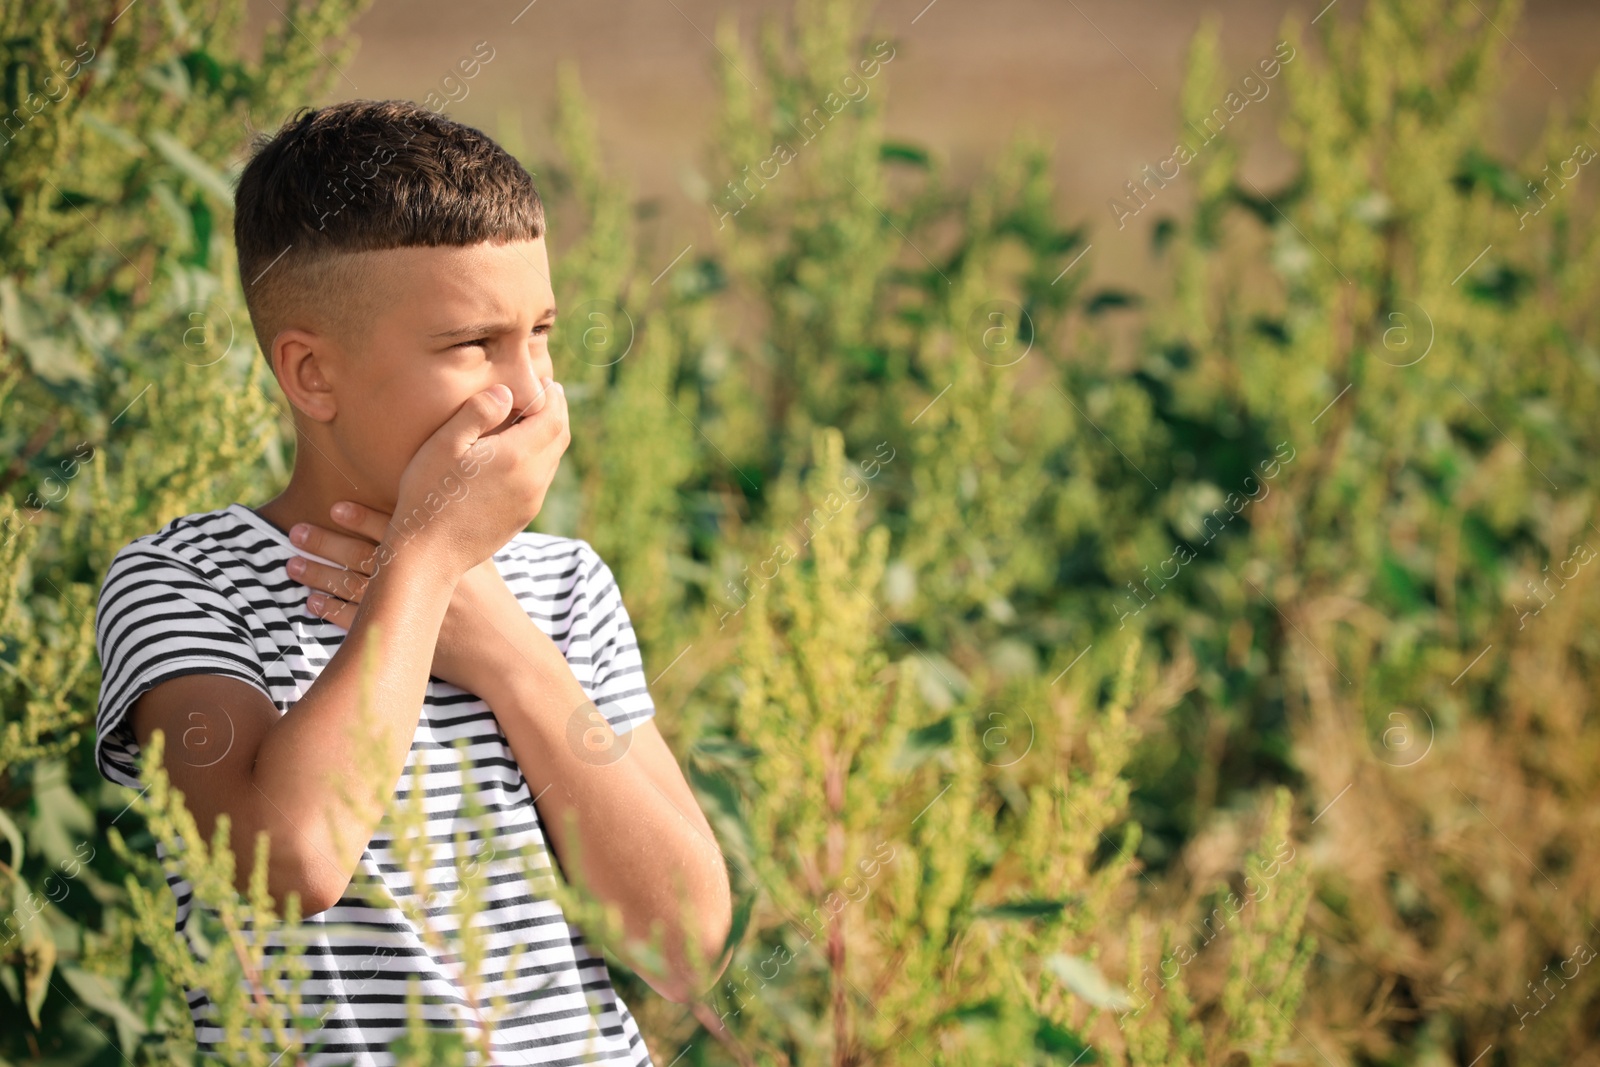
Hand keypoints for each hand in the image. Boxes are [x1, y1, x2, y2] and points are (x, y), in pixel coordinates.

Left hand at [284, 502, 542, 695]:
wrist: (502, 653)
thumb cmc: (494, 604)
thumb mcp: (481, 561)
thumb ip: (456, 534)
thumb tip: (435, 504)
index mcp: (442, 556)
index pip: (395, 530)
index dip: (362, 518)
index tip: (333, 507)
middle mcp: (423, 580)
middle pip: (365, 556)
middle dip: (327, 543)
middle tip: (295, 530)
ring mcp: (410, 610)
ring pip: (354, 587)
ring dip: (320, 575)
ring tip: (291, 563)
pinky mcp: (401, 638)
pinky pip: (357, 623)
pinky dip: (331, 612)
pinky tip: (311, 602)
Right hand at [387, 376, 569, 578]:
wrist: (429, 554)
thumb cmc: (429, 493)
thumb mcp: (445, 444)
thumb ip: (477, 413)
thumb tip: (506, 392)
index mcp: (518, 456)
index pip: (553, 417)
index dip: (552, 396)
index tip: (545, 381)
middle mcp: (533, 480)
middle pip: (560, 437)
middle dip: (557, 411)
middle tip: (548, 393)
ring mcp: (531, 501)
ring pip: (553, 460)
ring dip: (550, 435)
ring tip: (535, 419)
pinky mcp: (523, 517)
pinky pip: (542, 480)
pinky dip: (540, 458)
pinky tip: (520, 453)